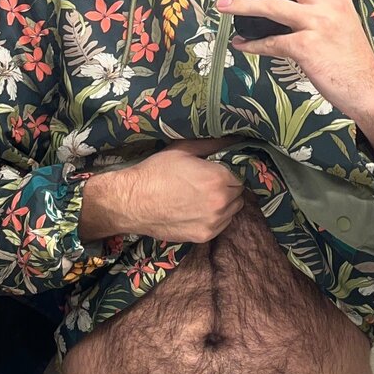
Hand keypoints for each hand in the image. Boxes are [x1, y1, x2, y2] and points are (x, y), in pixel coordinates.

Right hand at [82, 138, 244, 243]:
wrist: (132, 202)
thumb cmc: (156, 172)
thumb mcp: (183, 150)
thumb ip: (212, 143)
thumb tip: (234, 137)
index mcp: (219, 178)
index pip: (240, 173)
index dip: (229, 171)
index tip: (218, 170)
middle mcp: (221, 202)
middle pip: (239, 192)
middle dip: (228, 186)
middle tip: (209, 183)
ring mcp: (214, 222)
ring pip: (233, 209)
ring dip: (225, 203)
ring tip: (203, 197)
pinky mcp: (204, 236)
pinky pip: (222, 225)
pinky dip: (216, 218)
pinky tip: (198, 210)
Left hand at [217, 0, 373, 121]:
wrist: (365, 87)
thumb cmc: (350, 55)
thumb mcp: (341, 19)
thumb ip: (318, 4)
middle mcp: (328, 3)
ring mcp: (318, 24)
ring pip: (272, 5)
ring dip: (242, 5)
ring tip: (222, 6)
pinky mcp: (307, 47)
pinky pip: (272, 42)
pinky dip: (253, 44)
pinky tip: (242, 45)